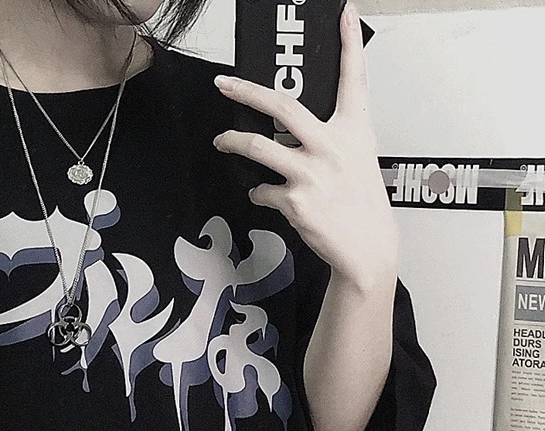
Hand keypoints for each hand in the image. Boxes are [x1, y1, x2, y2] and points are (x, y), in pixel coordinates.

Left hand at [211, 1, 398, 290]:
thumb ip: (332, 136)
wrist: (366, 247)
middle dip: (247, 90)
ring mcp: (313, 173)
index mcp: (355, 129)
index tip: (344, 13)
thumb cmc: (359, 202)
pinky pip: (263, 189)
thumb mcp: (358, 158)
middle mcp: (333, 146)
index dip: (349, 44)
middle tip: (223, 82)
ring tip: (222, 140)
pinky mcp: (296, 202)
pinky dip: (258, 192)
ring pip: (259, 147)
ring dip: (234, 141)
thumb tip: (293, 128)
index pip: (354, 78)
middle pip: (283, 106)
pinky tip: (263, 195)